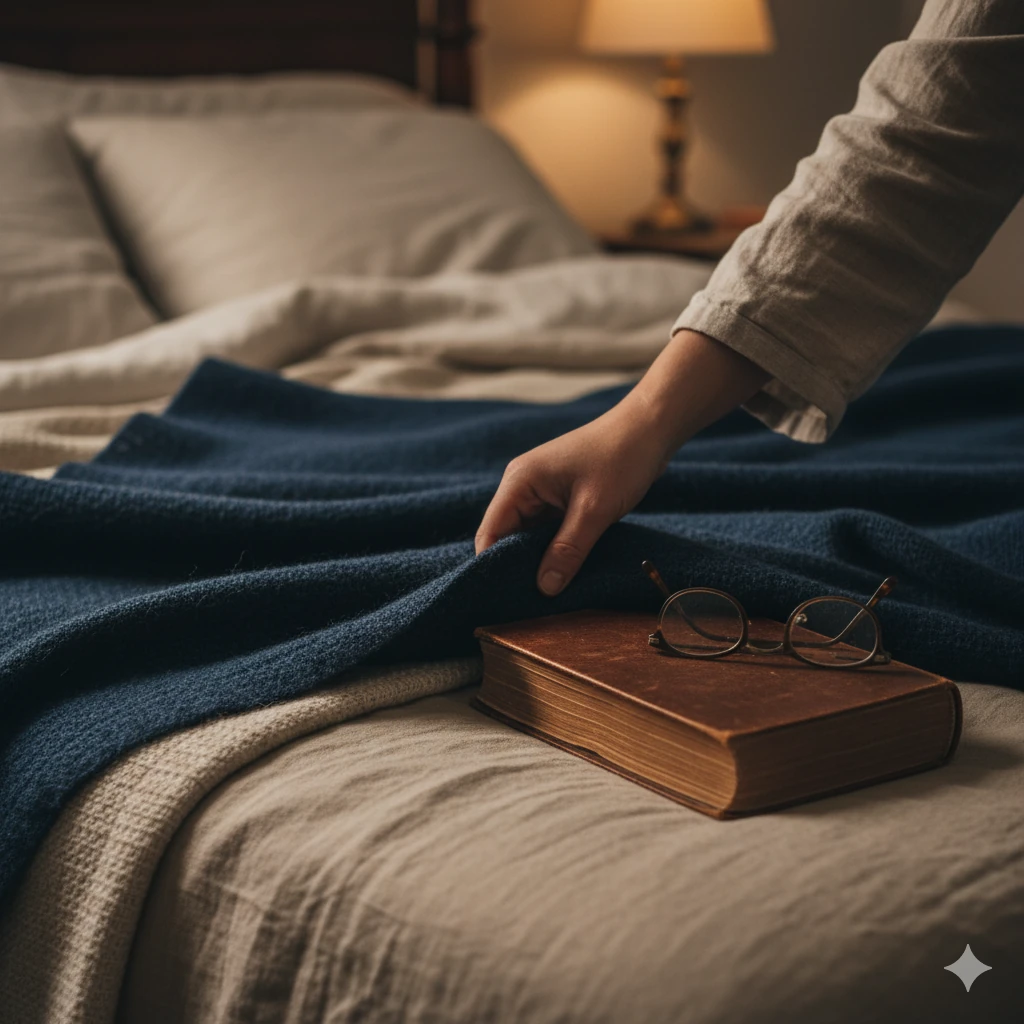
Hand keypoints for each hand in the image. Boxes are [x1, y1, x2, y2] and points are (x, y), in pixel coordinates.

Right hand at [475, 402, 672, 595]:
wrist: (649, 429)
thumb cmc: (621, 459)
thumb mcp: (594, 510)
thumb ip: (567, 551)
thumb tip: (543, 589)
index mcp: (519, 481)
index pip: (490, 533)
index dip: (493, 567)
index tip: (506, 601)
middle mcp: (523, 486)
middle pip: (506, 537)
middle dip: (517, 568)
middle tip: (531, 605)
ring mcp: (541, 491)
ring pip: (529, 537)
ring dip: (539, 561)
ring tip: (549, 594)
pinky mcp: (560, 498)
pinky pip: (548, 531)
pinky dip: (554, 550)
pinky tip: (565, 572)